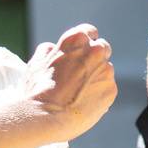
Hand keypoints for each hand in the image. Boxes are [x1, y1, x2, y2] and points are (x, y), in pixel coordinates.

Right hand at [24, 23, 116, 140]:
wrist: (46, 117)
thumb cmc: (38, 89)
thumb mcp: (36, 62)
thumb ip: (48, 50)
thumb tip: (52, 47)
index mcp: (77, 39)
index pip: (89, 31)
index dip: (84, 42)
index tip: (80, 51)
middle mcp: (95, 51)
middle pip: (102, 48)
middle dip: (94, 58)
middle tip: (80, 73)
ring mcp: (106, 70)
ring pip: (105, 70)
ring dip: (96, 77)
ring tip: (78, 92)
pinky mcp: (111, 89)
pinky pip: (107, 88)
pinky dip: (99, 93)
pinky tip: (84, 102)